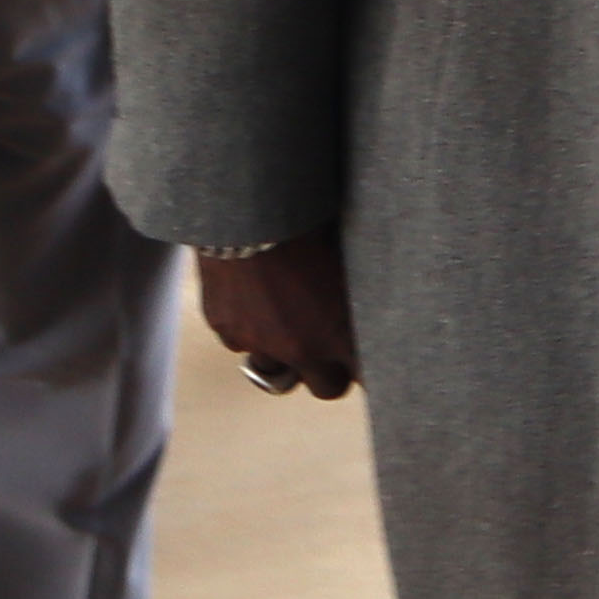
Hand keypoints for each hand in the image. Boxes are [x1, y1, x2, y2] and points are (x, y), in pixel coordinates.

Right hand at [200, 232, 359, 397]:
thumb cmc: (309, 224)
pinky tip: (253, 298)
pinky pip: (242, 342)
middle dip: (333, 370)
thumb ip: (351, 292)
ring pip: (277, 372)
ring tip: (290, 323)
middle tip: (334, 346)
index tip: (371, 355)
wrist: (250, 211)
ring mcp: (261, 343)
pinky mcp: (227, 329)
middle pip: (328, 388)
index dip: (370, 366)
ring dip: (285, 355)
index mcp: (339, 333)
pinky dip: (248, 328)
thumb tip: (369, 295)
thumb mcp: (344, 258)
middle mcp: (301, 348)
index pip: (366, 376)